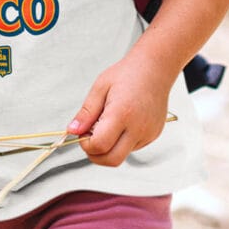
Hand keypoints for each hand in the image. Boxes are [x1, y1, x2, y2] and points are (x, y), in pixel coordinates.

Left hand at [66, 51, 172, 166]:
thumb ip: (86, 112)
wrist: (155, 68)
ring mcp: (148, 133)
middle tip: (90, 137)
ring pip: (122, 155)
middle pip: (112, 160)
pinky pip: (133, 147)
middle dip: (95, 155)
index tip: (82, 133)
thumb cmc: (127, 73)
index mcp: (122, 114)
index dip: (86, 144)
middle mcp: (138, 128)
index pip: (100, 146)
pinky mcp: (154, 135)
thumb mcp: (100, 87)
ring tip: (108, 123)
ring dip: (110, 147)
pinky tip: (122, 122)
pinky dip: (122, 141)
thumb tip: (73, 130)